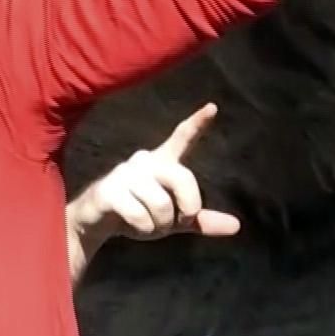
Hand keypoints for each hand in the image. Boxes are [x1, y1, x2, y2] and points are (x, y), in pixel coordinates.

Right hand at [73, 103, 240, 242]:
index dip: (198, 123)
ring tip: (147, 224)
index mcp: (164, 162)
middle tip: (176, 222)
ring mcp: (126, 173)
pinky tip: (132, 225)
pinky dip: (142, 228)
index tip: (213, 107)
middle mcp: (146, 161)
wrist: (96, 224)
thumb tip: (237, 227)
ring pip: (161, 204)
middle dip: (187, 208)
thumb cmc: (139, 213)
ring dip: (159, 225)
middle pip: (183, 178)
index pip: (182, 138)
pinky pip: (139, 215)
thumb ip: (201, 220)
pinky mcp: (109, 189)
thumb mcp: (174, 219)